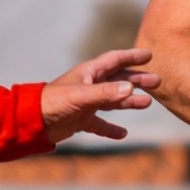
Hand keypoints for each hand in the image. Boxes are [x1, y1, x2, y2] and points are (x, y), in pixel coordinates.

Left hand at [40, 48, 160, 143]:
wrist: (32, 121)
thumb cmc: (54, 102)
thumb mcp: (82, 96)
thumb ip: (106, 92)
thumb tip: (132, 88)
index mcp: (89, 73)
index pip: (115, 61)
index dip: (132, 57)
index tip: (149, 55)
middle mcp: (90, 86)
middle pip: (118, 80)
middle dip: (137, 80)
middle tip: (157, 82)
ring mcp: (86, 103)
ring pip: (113, 101)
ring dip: (129, 101)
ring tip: (147, 103)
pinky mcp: (81, 120)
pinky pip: (100, 124)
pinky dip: (111, 128)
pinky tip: (122, 133)